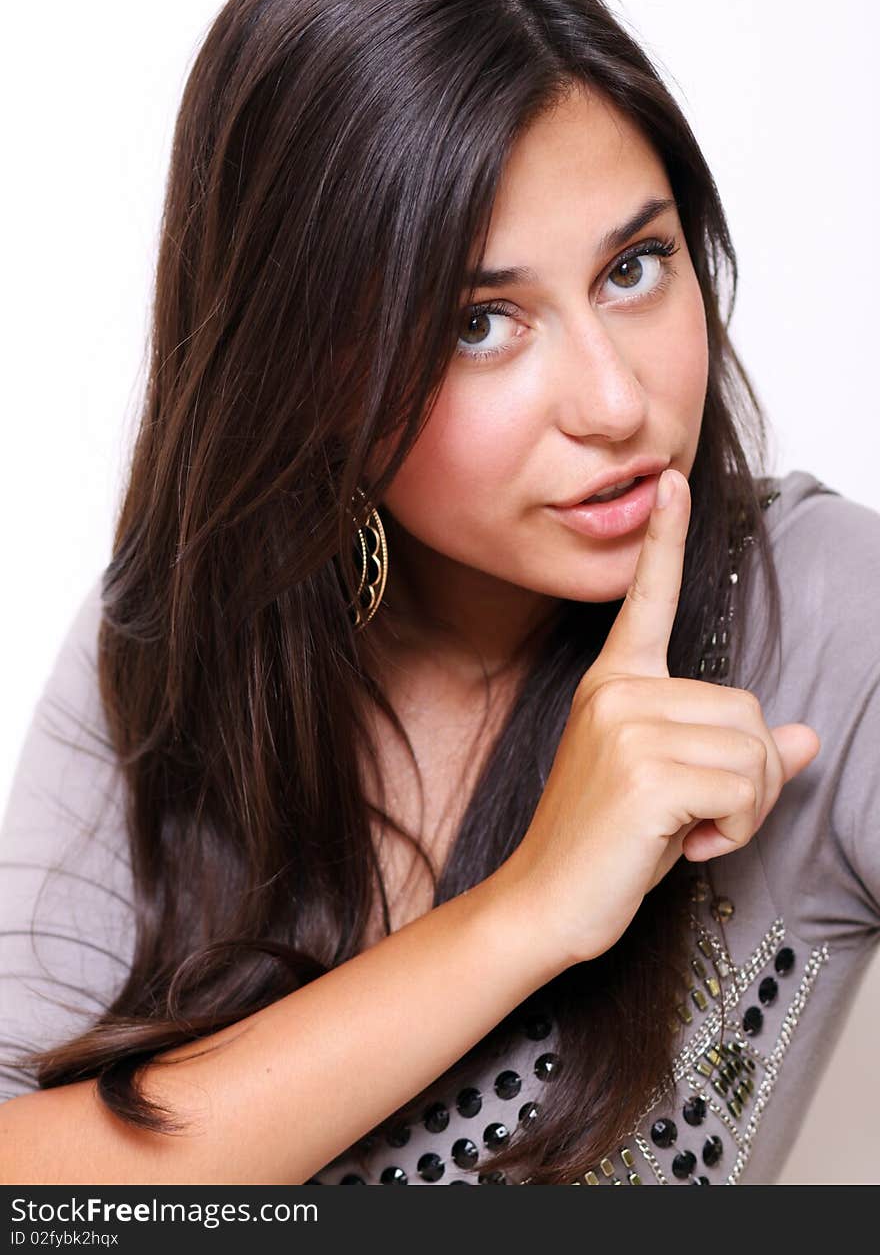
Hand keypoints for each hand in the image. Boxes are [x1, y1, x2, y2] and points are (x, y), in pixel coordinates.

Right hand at [500, 468, 820, 970]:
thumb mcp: (672, 788)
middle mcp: (618, 692)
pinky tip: (684, 844)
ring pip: (756, 752)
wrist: (542, 902)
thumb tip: (805, 738)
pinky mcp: (647, 773)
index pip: (648, 601)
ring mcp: (628, 728)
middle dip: (750, 779)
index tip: (672, 482)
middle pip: (750, 712)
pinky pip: (744, 789)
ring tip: (685, 830)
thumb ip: (735, 755)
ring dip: (744, 808)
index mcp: (615, 684)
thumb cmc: (603, 844)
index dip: (665, 541)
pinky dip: (735, 829)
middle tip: (696, 816)